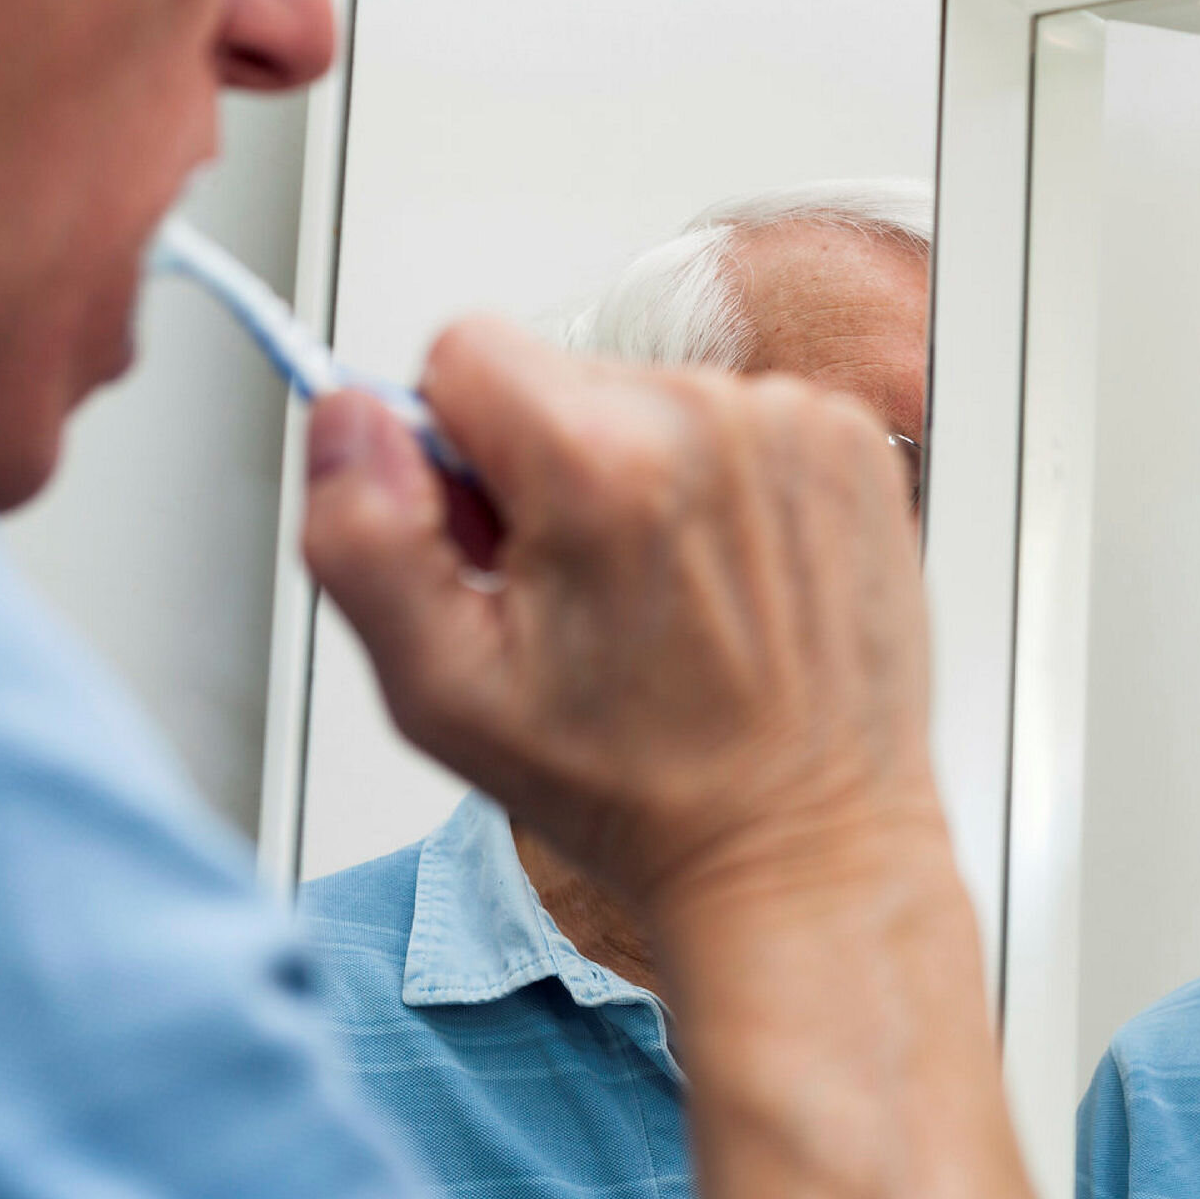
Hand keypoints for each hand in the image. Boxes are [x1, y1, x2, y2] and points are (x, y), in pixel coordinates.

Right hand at [303, 319, 1112, 1198]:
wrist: (804, 849)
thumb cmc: (640, 793)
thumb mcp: (444, 695)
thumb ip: (363, 537)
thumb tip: (346, 413)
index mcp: (602, 465)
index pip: (462, 349)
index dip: (454, 454)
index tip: (498, 545)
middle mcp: (712, 418)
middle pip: (560, 379)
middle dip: (546, 472)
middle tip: (588, 601)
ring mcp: (798, 426)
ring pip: (649, 399)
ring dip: (639, 481)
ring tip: (671, 607)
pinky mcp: (853, 445)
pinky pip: (737, 422)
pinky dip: (723, 489)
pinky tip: (731, 590)